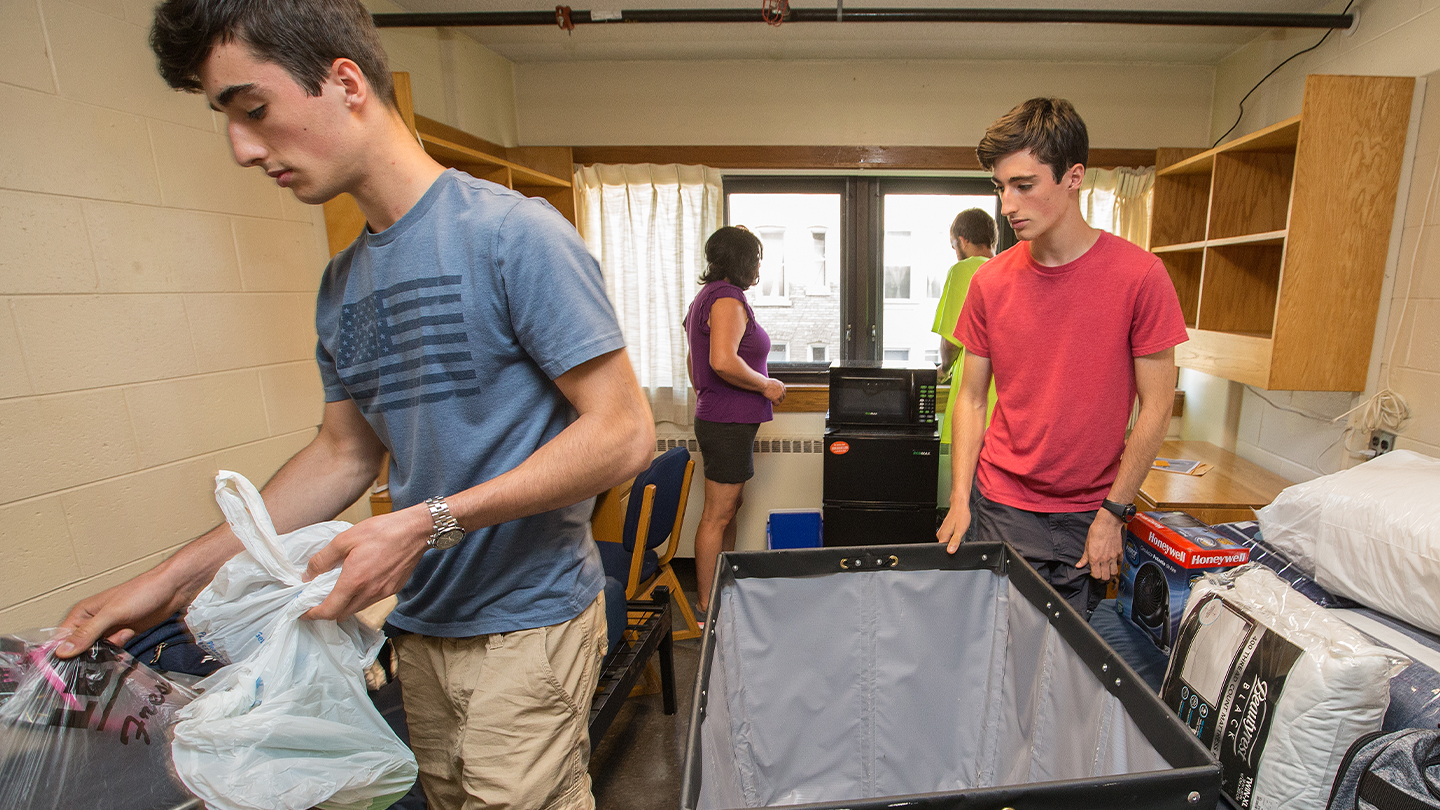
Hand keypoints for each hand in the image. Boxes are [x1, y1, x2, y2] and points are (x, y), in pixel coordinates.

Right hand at [53, 568, 190, 657]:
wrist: (172, 589)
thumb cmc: (143, 591)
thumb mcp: (112, 613)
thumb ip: (88, 632)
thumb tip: (63, 651)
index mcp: (83, 613)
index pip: (62, 639)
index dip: (62, 655)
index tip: (62, 672)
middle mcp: (92, 622)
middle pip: (79, 649)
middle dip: (84, 658)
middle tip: (93, 664)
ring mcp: (108, 630)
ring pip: (96, 652)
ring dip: (103, 656)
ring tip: (116, 647)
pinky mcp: (123, 635)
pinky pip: (113, 651)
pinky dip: (116, 655)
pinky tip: (123, 650)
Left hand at [300, 506, 432, 621]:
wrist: (415, 531)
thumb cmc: (382, 531)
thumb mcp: (345, 539)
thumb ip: (323, 559)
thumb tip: (308, 575)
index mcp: (354, 581)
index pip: (329, 610)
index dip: (313, 615)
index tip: (303, 612)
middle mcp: (369, 592)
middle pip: (341, 614)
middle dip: (327, 611)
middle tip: (318, 599)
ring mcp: (382, 593)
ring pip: (356, 609)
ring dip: (344, 605)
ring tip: (337, 589)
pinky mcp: (392, 590)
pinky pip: (370, 601)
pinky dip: (359, 598)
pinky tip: (358, 582)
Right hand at [762, 378, 785, 404]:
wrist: (763, 384)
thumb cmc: (765, 382)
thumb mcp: (773, 381)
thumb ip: (776, 385)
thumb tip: (775, 388)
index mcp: (781, 385)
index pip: (784, 391)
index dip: (780, 393)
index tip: (776, 394)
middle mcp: (782, 390)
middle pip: (783, 396)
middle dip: (780, 397)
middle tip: (775, 398)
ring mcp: (779, 394)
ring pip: (781, 400)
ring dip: (777, 401)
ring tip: (773, 400)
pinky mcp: (776, 398)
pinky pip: (777, 404)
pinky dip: (775, 404)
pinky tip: (772, 402)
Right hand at [936, 502, 970, 553]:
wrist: (959, 506)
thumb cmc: (961, 516)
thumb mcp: (960, 531)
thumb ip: (955, 542)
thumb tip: (950, 551)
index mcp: (943, 535)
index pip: (942, 550)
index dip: (949, 552)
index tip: (956, 548)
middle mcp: (940, 534)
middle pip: (944, 547)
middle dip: (952, 546)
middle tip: (959, 539)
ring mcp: (942, 531)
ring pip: (946, 542)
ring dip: (952, 541)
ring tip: (958, 534)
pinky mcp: (944, 530)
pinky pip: (947, 538)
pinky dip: (952, 537)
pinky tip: (957, 532)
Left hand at [1077, 509, 1124, 580]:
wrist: (1108, 523)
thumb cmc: (1096, 531)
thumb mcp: (1087, 544)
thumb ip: (1084, 557)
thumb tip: (1079, 565)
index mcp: (1095, 559)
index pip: (1096, 575)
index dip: (1094, 577)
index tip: (1092, 573)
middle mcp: (1105, 560)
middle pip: (1106, 577)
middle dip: (1102, 579)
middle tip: (1100, 576)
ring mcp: (1113, 557)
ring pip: (1114, 573)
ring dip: (1111, 575)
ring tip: (1107, 572)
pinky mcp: (1119, 553)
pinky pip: (1119, 564)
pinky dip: (1117, 566)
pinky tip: (1113, 564)